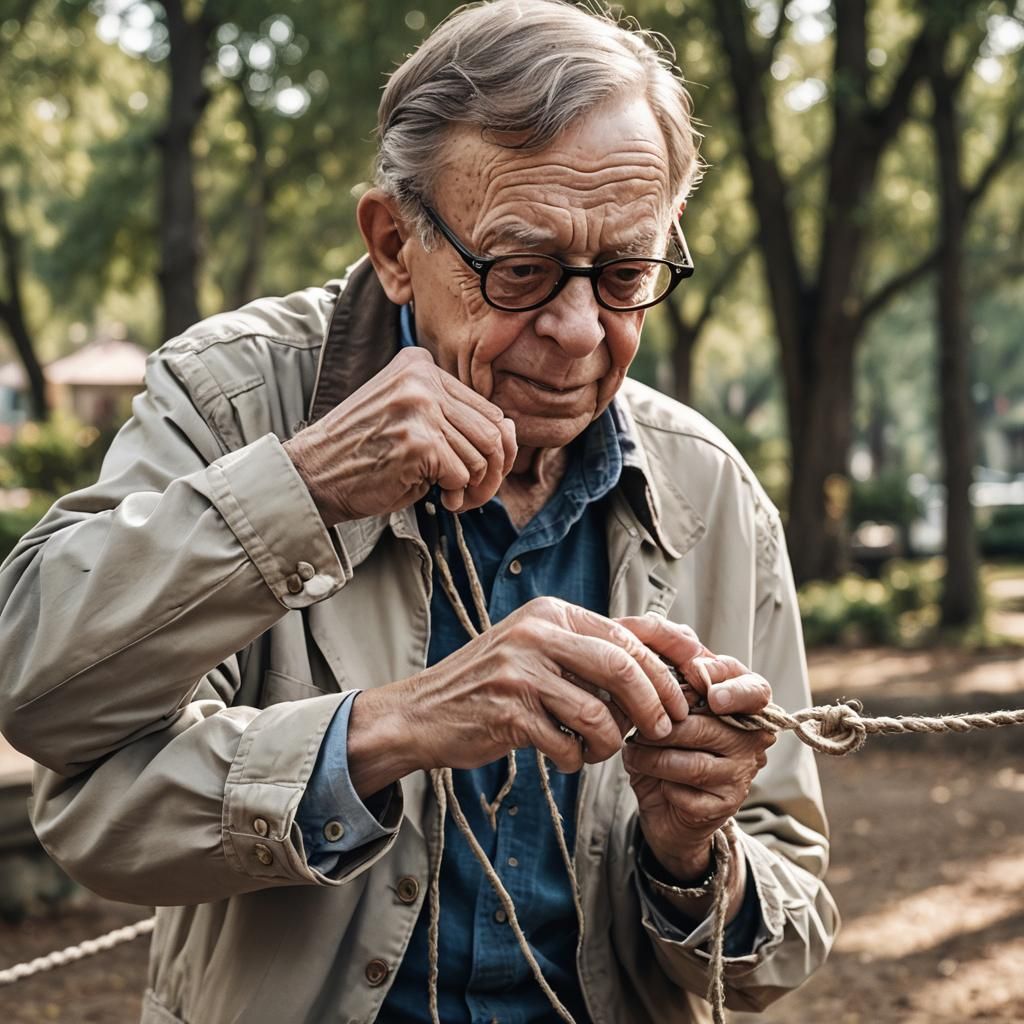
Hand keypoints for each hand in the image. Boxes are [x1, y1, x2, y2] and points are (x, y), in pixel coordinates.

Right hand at [284, 346, 517, 523]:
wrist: (313, 475)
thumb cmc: (364, 454)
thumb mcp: (407, 418)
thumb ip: (452, 418)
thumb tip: (512, 433)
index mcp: (419, 365)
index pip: (486, 407)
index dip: (496, 447)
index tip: (479, 472)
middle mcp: (421, 379)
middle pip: (493, 430)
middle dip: (493, 471)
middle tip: (474, 493)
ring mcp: (419, 408)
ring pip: (482, 454)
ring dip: (476, 487)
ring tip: (455, 498)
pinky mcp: (418, 442)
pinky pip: (462, 474)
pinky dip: (458, 495)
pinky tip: (441, 500)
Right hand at [347, 598, 691, 795]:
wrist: (421, 713)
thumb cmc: (490, 684)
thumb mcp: (537, 649)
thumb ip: (590, 650)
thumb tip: (665, 657)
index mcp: (552, 613)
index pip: (630, 633)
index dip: (671, 665)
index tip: (693, 692)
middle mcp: (538, 633)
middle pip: (624, 667)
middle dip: (657, 705)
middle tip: (666, 729)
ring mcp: (520, 671)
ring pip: (600, 713)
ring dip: (613, 743)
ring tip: (602, 750)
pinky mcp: (508, 711)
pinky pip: (568, 744)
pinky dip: (577, 760)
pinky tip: (567, 758)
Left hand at [616, 615, 774, 881]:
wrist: (664, 800)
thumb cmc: (667, 737)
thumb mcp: (668, 695)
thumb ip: (669, 658)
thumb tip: (662, 626)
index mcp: (744, 703)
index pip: (755, 689)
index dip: (731, 689)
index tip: (707, 693)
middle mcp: (752, 738)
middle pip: (706, 726)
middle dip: (661, 726)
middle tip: (637, 726)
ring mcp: (740, 774)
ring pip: (690, 762)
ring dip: (650, 755)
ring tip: (633, 749)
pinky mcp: (722, 806)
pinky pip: (683, 791)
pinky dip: (655, 781)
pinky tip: (647, 775)